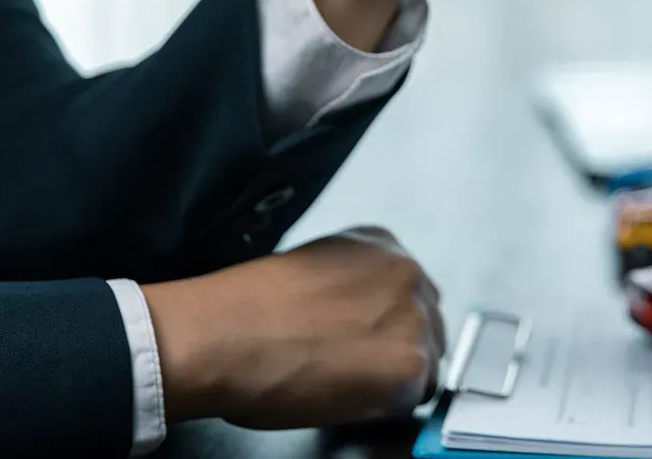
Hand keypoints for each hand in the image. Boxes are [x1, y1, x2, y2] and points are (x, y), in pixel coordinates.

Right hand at [143, 226, 445, 429]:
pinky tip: (349, 399)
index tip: (368, 341)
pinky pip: (415, 396)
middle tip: (357, 369)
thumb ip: (353, 287)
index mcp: (382, 245)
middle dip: (398, 348)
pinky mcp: (410, 365)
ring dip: (395, 377)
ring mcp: (414, 318)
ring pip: (427, 361)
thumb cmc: (245, 309)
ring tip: (345, 385)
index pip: (410, 292)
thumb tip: (361, 320)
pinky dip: (387, 406)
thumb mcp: (314, 270)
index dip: (388, 324)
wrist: (224, 335)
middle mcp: (407, 274)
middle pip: (427, 323)